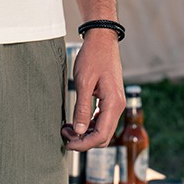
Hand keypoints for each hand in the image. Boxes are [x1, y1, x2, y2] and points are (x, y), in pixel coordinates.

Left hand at [61, 29, 123, 149]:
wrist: (102, 39)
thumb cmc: (93, 56)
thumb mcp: (83, 82)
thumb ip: (82, 108)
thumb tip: (79, 131)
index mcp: (113, 103)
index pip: (101, 135)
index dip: (84, 144)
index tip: (68, 143)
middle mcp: (118, 106)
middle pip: (103, 136)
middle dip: (84, 140)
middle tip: (65, 135)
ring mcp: (116, 103)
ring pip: (103, 129)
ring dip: (86, 133)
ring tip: (67, 128)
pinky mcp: (111, 99)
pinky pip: (102, 119)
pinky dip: (90, 124)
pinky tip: (76, 121)